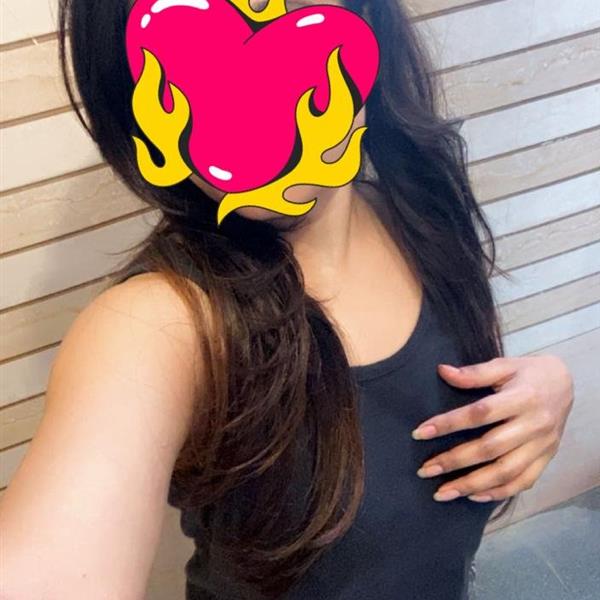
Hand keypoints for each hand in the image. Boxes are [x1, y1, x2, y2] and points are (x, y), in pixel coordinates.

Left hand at [411, 355, 573, 502]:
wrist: (566, 384)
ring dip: (471, 485)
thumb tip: (442, 371)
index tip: (420, 432)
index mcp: (522, 398)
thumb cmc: (528, 373)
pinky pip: (523, 482)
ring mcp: (542, 445)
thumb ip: (474, 373)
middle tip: (424, 470)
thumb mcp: (504, 366)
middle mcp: (534, 425)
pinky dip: (497, 493)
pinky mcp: (546, 459)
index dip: (449, 424)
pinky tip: (471, 496)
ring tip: (441, 492)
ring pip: (505, 472)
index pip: (480, 414)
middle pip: (490, 448)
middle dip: (454, 461)